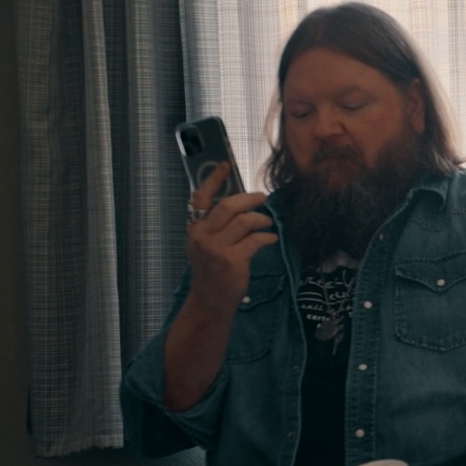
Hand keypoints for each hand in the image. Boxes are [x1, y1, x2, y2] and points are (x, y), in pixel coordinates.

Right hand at [185, 162, 277, 316]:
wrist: (210, 300)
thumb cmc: (211, 270)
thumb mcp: (205, 244)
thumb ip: (216, 225)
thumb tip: (239, 202)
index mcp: (195, 228)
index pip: (200, 198)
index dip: (213, 179)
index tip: (225, 165)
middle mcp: (202, 236)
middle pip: (228, 206)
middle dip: (249, 199)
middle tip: (262, 197)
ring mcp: (217, 249)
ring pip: (244, 221)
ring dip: (260, 220)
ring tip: (267, 224)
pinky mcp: (233, 261)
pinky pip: (255, 241)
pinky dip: (267, 238)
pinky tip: (270, 240)